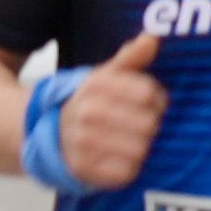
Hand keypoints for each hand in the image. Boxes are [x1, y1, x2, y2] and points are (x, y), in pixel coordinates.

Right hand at [52, 31, 166, 191]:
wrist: (53, 134)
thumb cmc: (91, 103)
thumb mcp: (107, 76)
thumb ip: (131, 57)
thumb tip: (151, 38)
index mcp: (95, 84)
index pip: (148, 94)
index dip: (157, 99)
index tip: (152, 103)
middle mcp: (87, 112)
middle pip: (148, 124)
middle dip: (151, 125)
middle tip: (144, 125)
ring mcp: (83, 141)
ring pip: (140, 149)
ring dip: (142, 148)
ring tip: (133, 142)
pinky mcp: (83, 169)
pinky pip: (126, 172)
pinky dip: (129, 168)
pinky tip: (121, 159)